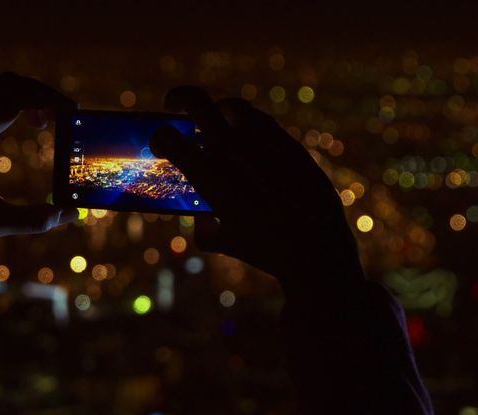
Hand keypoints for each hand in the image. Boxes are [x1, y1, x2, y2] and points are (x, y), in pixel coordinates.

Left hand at [0, 73, 78, 259]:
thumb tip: (71, 213)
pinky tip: (13, 129)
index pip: (15, 99)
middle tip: (61, 115)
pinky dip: (2, 107)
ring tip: (41, 121)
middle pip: (4, 85)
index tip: (70, 112)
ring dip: (20, 96)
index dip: (47, 100)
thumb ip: (35, 219)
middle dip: (37, 92)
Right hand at [149, 86, 363, 296]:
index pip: (168, 137)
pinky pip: (263, 123)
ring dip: (218, 110)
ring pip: (233, 106)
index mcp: (209, 174)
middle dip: (179, 98)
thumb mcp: (227, 243)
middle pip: (196, 102)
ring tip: (216, 121)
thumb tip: (203, 221)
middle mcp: (233, 150)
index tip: (160, 141)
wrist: (318, 249)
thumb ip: (207, 231)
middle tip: (173, 105)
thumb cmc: (265, 251)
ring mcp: (263, 140)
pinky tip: (249, 140)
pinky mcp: (290, 143)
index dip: (159, 136)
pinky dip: (249, 127)